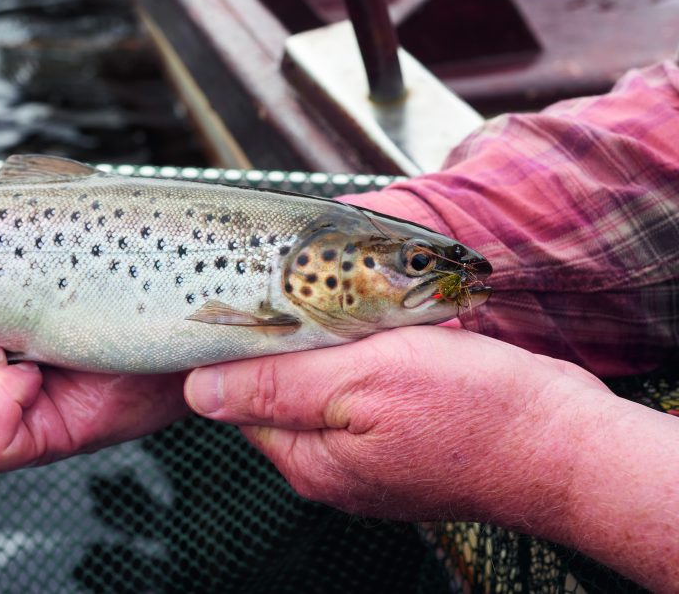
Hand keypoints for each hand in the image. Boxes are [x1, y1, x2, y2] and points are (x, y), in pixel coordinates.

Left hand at [183, 326, 612, 526]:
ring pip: (323, 386)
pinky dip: (367, 360)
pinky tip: (390, 338)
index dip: (243, 348)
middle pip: (279, 392)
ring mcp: (367, 457)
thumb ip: (277, 386)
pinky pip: (363, 391)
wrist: (565, 445)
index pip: (240, 399)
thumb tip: (198, 390)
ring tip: (359, 315)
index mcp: (309, 458)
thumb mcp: (362, 384)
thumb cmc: (472, 412)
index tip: (254, 303)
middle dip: (290, 343)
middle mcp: (331, 466)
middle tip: (313, 298)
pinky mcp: (401, 439)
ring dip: (333, 346)